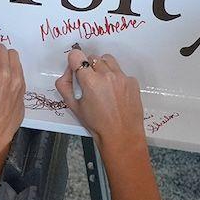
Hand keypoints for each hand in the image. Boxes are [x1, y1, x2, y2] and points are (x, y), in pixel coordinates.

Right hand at [55, 46, 165, 199]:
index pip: (77, 54)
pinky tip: (113, 95)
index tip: (72, 66)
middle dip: (87, 65)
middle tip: (85, 81)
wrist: (124, 145)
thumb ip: (67, 89)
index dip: (73, 60)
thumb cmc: (96, 131)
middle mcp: (108, 75)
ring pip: (109, 61)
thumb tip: (65, 74)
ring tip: (100, 86)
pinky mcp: (134, 85)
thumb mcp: (75, 111)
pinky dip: (115, 79)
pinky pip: (121, 74)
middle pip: (93, 56)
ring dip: (102, 68)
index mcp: (90, 80)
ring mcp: (123, 78)